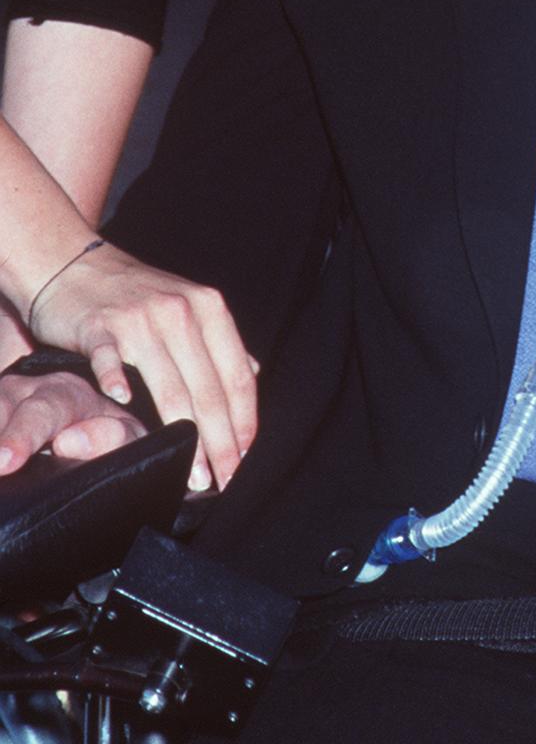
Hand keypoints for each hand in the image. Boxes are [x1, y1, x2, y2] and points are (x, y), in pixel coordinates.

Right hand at [0, 366, 145, 475]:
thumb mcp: (125, 436)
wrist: (92, 426)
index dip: (21, 436)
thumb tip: (69, 442)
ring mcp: (0, 400)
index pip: (42, 411)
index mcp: (64, 394)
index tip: (6, 461)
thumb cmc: (109, 434)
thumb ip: (111, 437)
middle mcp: (25, 392)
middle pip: (1, 405)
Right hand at [25, 242, 256, 493]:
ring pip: (170, 385)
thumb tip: (254, 374)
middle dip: (220, 441)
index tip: (244, 458)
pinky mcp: (100, 326)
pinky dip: (117, 379)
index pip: (237, 375)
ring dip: (184, 435)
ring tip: (193, 474)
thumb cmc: (135, 294)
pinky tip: (123, 402)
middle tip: (224, 479)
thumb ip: (220, 343)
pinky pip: (111, 357)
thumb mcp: (188, 307)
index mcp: (209, 309)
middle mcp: (180, 312)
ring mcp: (139, 318)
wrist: (74, 264)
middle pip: (208, 389)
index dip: (244, 421)